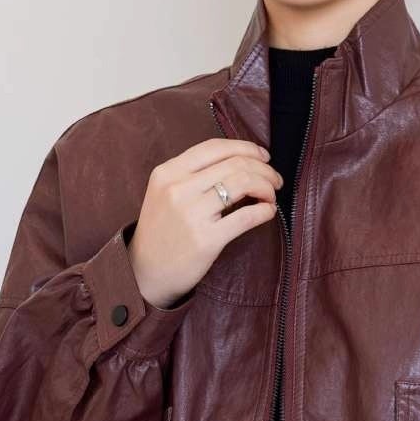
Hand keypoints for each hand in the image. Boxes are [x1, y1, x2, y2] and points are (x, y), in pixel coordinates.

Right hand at [127, 138, 282, 308]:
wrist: (144, 273)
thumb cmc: (161, 232)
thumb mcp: (164, 193)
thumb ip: (193, 175)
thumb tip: (241, 162)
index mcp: (167, 172)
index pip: (215, 147)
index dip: (246, 147)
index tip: (263, 156)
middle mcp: (177, 189)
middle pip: (234, 164)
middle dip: (263, 169)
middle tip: (275, 180)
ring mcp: (191, 214)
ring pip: (244, 183)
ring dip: (266, 187)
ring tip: (271, 196)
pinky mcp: (206, 239)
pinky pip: (246, 216)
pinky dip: (265, 210)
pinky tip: (268, 212)